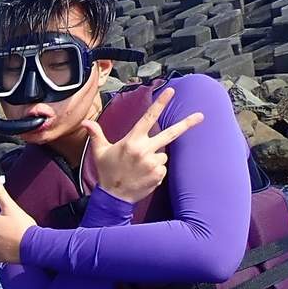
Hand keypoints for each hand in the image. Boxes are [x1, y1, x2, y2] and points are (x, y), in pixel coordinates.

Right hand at [82, 86, 203, 203]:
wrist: (113, 197)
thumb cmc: (107, 172)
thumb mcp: (99, 152)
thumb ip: (96, 135)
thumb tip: (85, 123)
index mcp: (131, 141)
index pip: (148, 118)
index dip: (160, 103)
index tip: (171, 91)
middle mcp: (144, 150)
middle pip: (170, 133)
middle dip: (186, 124)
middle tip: (201, 116)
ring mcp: (152, 163)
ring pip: (162, 154)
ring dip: (155, 158)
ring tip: (140, 167)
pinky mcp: (158, 174)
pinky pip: (162, 168)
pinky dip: (156, 171)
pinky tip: (144, 176)